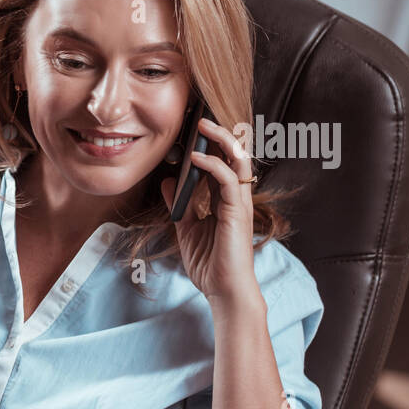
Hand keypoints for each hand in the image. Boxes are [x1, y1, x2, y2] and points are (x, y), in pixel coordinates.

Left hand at [159, 117, 261, 304]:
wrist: (223, 290)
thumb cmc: (211, 263)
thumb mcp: (187, 228)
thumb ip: (180, 205)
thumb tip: (169, 182)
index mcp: (227, 199)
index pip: (224, 162)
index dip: (212, 143)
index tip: (194, 127)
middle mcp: (237, 197)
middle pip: (235, 154)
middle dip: (220, 133)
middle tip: (200, 117)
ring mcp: (240, 204)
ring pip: (238, 160)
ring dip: (220, 140)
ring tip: (201, 126)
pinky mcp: (237, 213)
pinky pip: (229, 181)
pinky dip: (213, 166)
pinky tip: (195, 158)